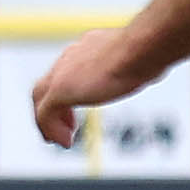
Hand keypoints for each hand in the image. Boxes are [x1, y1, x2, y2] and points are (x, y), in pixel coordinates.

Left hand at [30, 27, 157, 146]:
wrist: (141, 48)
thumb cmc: (147, 50)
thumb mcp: (138, 58)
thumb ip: (133, 64)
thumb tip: (149, 70)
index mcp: (88, 47)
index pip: (66, 70)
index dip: (68, 90)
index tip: (76, 106)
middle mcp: (71, 57)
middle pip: (46, 84)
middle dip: (51, 107)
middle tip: (63, 126)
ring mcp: (62, 72)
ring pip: (40, 99)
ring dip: (48, 122)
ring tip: (59, 139)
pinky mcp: (60, 89)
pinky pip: (44, 115)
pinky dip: (51, 130)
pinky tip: (65, 142)